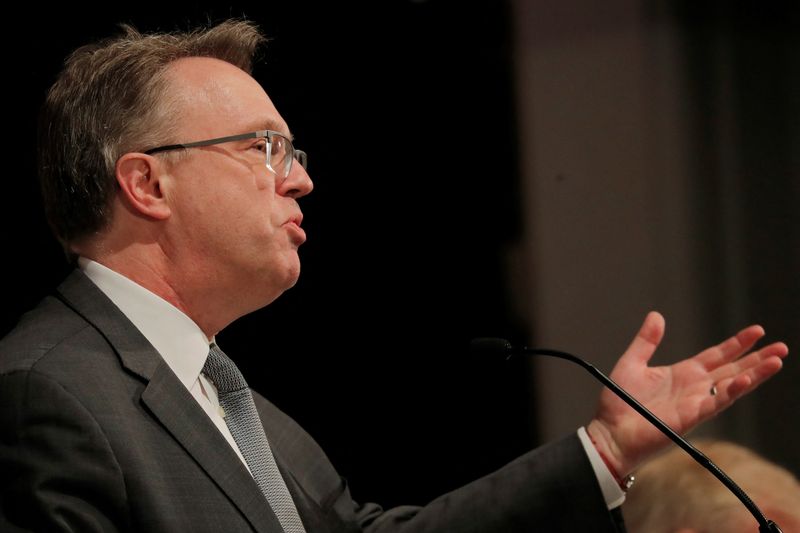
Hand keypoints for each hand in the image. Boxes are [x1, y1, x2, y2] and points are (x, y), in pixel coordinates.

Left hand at [587, 311, 787, 476]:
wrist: (610, 432)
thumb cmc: (619, 403)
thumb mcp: (632, 363)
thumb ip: (646, 341)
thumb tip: (657, 315)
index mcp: (682, 374)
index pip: (717, 356)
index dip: (737, 344)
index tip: (757, 331)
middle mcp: (694, 387)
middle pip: (732, 369)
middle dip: (757, 358)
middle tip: (781, 346)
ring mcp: (696, 402)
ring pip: (732, 385)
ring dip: (754, 374)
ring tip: (776, 361)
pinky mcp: (691, 417)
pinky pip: (716, 403)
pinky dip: (732, 391)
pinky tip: (745, 379)